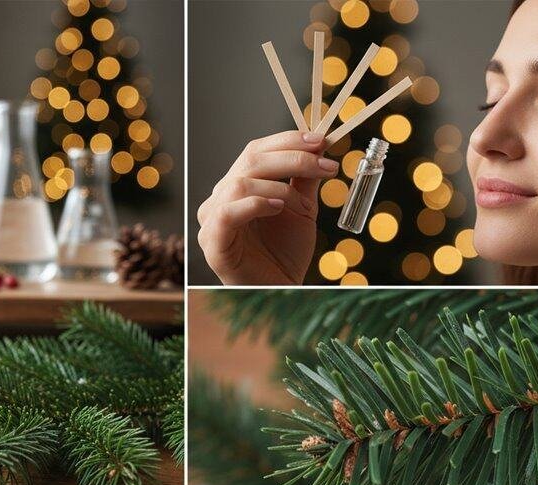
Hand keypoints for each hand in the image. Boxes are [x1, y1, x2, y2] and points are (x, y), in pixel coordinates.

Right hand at [197, 131, 338, 284]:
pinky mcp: (212, 242)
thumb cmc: (285, 253)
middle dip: (292, 158)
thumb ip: (304, 180)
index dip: (287, 141)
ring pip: (240, 183)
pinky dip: (256, 204)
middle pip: (250, 160)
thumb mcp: (302, 209)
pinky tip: (278, 208)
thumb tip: (319, 147)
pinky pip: (227, 213)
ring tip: (304, 205)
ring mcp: (212, 219)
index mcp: (238, 186)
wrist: (281, 291)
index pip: (256, 150)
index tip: (321, 141)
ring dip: (280, 188)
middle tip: (325, 166)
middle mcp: (221, 198)